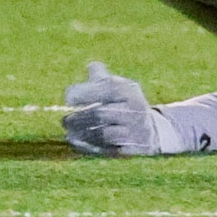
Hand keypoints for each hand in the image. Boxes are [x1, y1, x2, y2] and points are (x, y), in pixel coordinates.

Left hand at [63, 62, 181, 156]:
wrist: (152, 129)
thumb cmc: (127, 103)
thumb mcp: (119, 85)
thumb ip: (101, 77)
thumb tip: (90, 66)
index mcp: (128, 91)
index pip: (105, 89)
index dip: (84, 94)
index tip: (68, 98)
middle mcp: (133, 110)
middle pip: (101, 114)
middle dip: (79, 118)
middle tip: (64, 121)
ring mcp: (133, 131)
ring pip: (103, 134)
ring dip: (82, 134)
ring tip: (69, 132)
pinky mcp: (130, 149)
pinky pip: (106, 149)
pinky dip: (89, 147)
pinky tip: (77, 143)